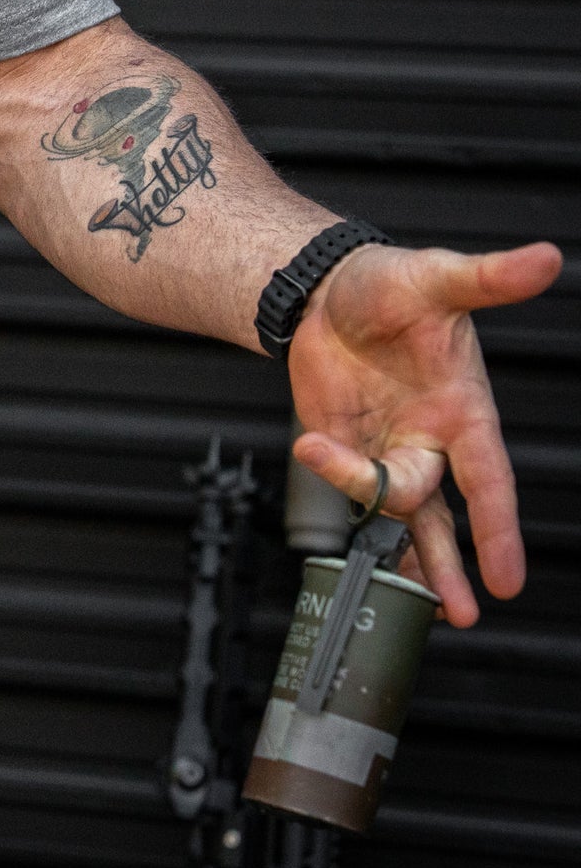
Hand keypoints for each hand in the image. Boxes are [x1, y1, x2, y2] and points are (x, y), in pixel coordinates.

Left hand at [288, 240, 561, 626]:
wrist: (324, 289)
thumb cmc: (387, 284)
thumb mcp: (436, 278)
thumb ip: (487, 279)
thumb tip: (543, 258)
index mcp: (463, 408)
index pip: (488, 479)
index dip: (498, 528)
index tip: (509, 577)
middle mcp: (430, 436)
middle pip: (438, 506)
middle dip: (451, 560)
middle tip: (465, 610)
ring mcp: (386, 444)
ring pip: (400, 512)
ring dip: (409, 557)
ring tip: (418, 605)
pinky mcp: (344, 444)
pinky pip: (349, 487)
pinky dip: (347, 502)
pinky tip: (349, 533)